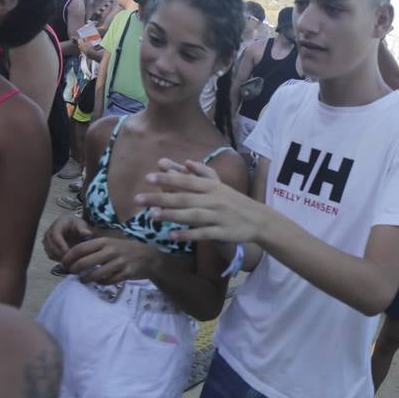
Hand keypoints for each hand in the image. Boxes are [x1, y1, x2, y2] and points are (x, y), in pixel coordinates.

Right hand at [43, 213, 93, 262]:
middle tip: (70, 259)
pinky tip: (67, 260)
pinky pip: (51, 256)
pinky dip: (58, 259)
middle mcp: (49, 232)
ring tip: (70, 260)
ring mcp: (47, 241)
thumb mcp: (81, 224)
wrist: (71, 227)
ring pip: (50, 252)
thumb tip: (88, 233)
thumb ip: (83, 229)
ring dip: (59, 257)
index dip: (61, 244)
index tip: (68, 251)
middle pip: (50, 245)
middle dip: (60, 253)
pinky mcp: (47, 248)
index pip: (55, 235)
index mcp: (57, 224)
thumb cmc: (76, 225)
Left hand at [61, 234, 160, 283]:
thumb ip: (95, 246)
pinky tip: (98, 282)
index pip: (81, 248)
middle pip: (85, 262)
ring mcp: (119, 263)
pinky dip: (101, 282)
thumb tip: (74, 253)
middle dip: (74, 269)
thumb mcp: (111, 242)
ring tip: (82, 280)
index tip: (63, 262)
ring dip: (86, 279)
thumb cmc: (126, 249)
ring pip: (96, 274)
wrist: (149, 257)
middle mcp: (111, 251)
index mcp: (105, 241)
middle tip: (71, 272)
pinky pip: (108, 281)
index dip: (69, 256)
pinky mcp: (126, 273)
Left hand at [139, 158, 267, 243]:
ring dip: (171, 215)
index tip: (148, 178)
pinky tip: (172, 235)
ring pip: (192, 215)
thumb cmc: (235, 202)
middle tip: (138, 199)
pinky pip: (203, 233)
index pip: (187, 181)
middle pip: (184, 198)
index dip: (168, 179)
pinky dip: (188, 234)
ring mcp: (218, 216)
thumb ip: (203, 173)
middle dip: (160, 198)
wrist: (259, 220)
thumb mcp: (221, 185)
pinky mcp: (222, 232)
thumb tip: (187, 162)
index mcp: (212, 187)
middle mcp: (214, 200)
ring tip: (152, 215)